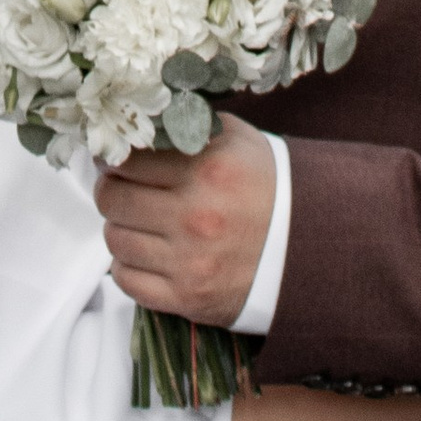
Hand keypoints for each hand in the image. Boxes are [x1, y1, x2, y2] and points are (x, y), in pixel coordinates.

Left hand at [97, 113, 276, 327]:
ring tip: (139, 222)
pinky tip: (146, 254)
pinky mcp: (188, 297)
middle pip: (112, 200)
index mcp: (208, 170)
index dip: (114, 158)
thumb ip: (186, 126)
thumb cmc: (266, 186)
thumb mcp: (236, 140)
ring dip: (121, 229)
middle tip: (122, 189)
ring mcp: (191, 261)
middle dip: (111, 191)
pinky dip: (128, 267)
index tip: (115, 161)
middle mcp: (196, 216)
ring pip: (115, 241)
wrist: (309, 246)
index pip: (126, 160)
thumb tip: (134, 123)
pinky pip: (126, 281)